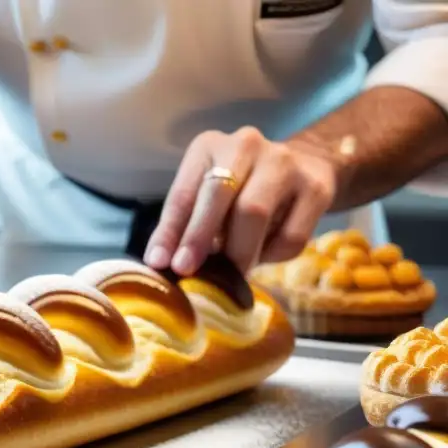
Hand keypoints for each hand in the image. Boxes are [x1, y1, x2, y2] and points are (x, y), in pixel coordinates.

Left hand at [144, 127, 338, 275]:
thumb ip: (184, 225)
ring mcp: (284, 162)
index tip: (160, 262)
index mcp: (209, 146)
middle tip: (187, 270)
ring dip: (238, 252)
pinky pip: (290, 236)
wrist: (306, 165)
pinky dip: (272, 255)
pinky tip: (265, 253)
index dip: (170, 231)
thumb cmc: (241, 189)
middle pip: (219, 194)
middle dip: (199, 237)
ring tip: (230, 273)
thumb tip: (161, 264)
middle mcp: (245, 144)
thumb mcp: (206, 199)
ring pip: (254, 213)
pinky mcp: (316, 186)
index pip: (183, 193)